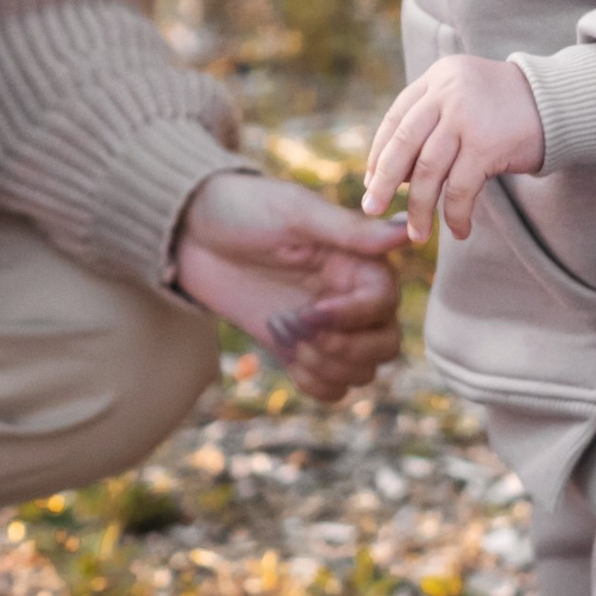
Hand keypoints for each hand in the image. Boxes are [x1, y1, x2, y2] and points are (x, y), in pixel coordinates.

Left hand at [172, 169, 407, 402]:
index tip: (312, 309)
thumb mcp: (294, 213)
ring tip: (285, 334)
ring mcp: (324, 327)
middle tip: (298, 327)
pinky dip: (315, 383)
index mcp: (356, 261)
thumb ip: (349, 231)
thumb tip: (404, 234)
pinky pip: (332, 387)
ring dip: (326, 366)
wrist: (191, 230)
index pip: (385, 304)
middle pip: (385, 345)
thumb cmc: (243, 208)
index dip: (353, 316)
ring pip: (361, 372)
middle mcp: (348, 296)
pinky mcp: (298, 348)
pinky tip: (287, 357)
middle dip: (346, 349)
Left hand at [361, 53, 544, 243]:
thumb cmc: (508, 108)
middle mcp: (447, 92)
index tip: (371, 180)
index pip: (396, 118)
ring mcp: (466, 117)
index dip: (379, 152)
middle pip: (402, 144)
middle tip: (372, 209)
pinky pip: (460, 188)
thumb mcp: (465, 99)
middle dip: (383, 181)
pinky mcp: (486, 144)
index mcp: (437, 78)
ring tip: (417, 234)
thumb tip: (392, 175)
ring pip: (427, 171)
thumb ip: (433, 123)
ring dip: (419, 208)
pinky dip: (455, 214)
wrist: (560, 103)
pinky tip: (457, 229)